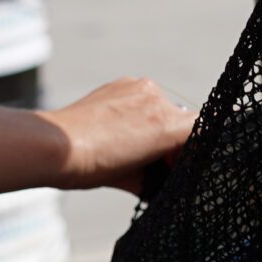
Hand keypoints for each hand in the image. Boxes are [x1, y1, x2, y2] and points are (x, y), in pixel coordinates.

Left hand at [42, 77, 193, 191]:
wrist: (55, 146)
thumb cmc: (92, 167)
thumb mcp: (135, 179)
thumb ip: (162, 174)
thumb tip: (166, 178)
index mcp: (167, 125)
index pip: (206, 128)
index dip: (201, 149)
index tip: (184, 166)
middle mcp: (158, 100)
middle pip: (183, 123)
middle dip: (175, 144)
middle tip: (158, 164)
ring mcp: (140, 88)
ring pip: (164, 109)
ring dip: (157, 128)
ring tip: (134, 147)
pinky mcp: (123, 83)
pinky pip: (144, 97)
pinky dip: (140, 114)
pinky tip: (122, 130)